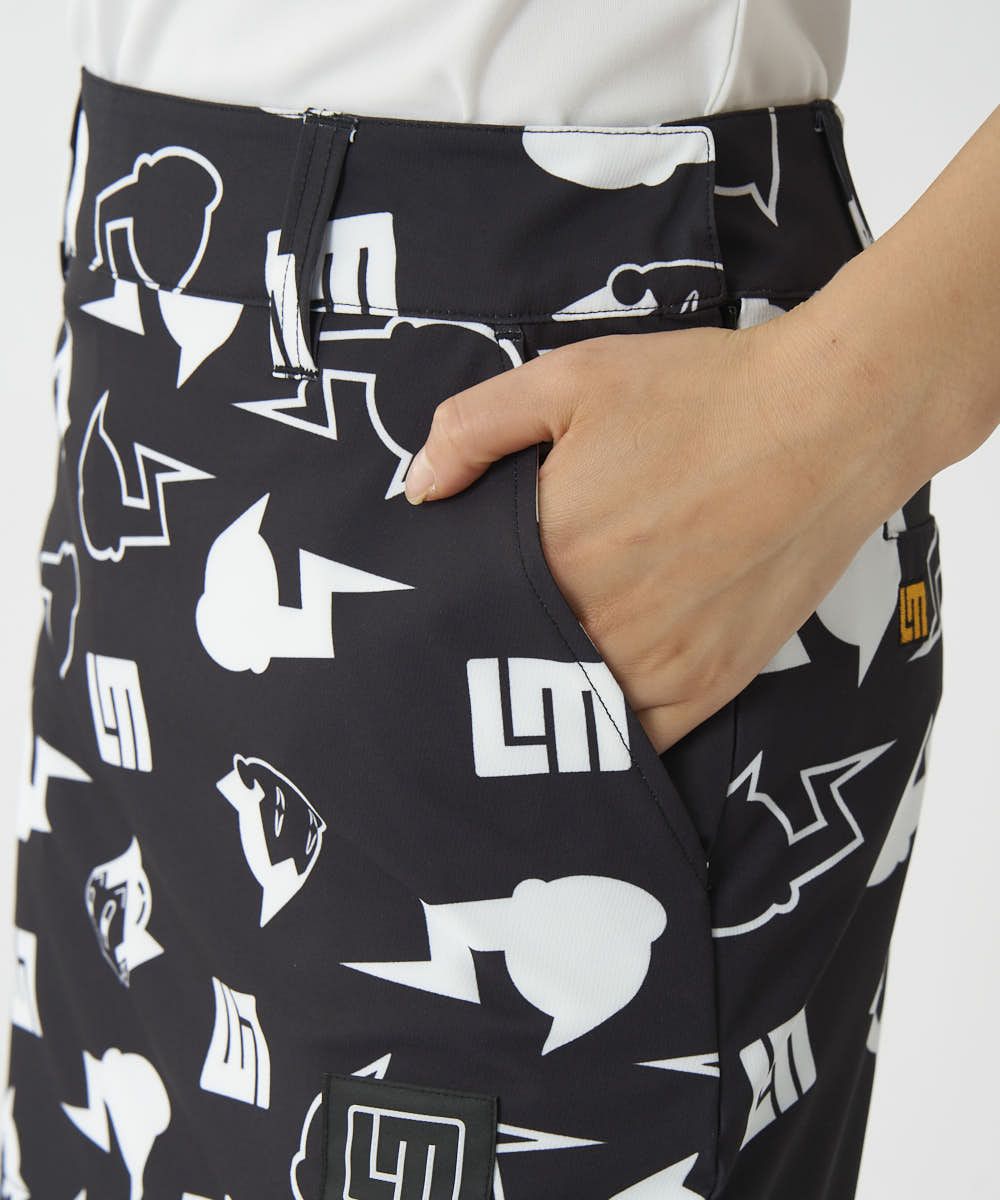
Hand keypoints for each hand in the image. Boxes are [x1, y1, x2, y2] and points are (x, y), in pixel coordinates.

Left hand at [402, 316, 909, 753]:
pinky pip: (641, 741)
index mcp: (553, 553)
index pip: (466, 614)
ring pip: (573, 717)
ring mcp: (661, 664)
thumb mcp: (570, 379)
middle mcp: (600, 623)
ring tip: (528, 689)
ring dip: (547, 706)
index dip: (448, 617)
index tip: (436, 618)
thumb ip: (474, 429)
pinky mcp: (710, 684)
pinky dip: (610, 735)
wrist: (829, 421)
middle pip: (513, 671)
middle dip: (490, 664)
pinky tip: (593, 715)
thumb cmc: (701, 394)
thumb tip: (419, 491)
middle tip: (470, 661)